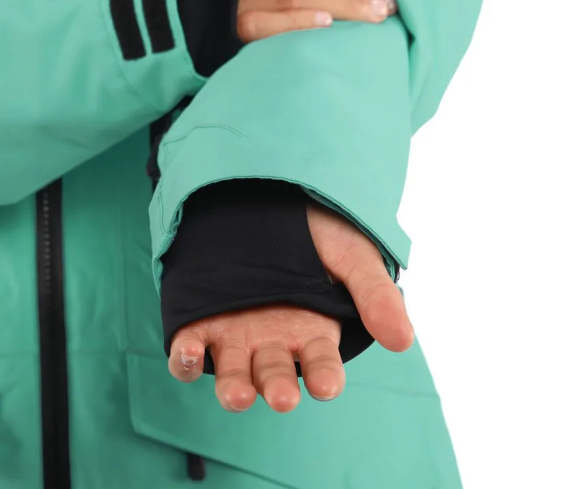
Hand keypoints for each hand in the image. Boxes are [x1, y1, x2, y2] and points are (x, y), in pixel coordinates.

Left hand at [168, 201, 413, 412]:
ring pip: (233, 371)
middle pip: (275, 374)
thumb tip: (403, 341)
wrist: (263, 192)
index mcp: (313, 329)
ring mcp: (235, 331)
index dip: (325, 376)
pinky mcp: (200, 318)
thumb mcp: (352, 253)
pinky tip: (189, 353)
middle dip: (278, 386)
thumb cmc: (317, 226)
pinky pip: (190, 347)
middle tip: (282, 396)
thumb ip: (375, 295)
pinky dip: (186, 357)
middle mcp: (273, 338)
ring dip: (234, 386)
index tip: (326, 385)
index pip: (322, 363)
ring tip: (239, 395)